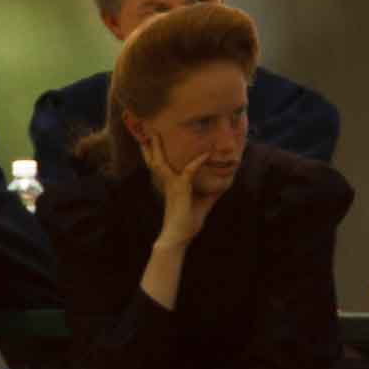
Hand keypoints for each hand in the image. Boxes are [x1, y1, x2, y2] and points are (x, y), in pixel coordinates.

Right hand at [143, 132, 215, 247]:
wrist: (177, 237)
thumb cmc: (187, 223)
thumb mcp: (202, 203)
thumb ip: (210, 192)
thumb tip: (222, 184)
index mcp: (169, 185)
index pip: (161, 166)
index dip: (156, 154)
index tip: (153, 142)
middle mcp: (167, 182)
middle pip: (153, 161)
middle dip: (149, 146)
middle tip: (145, 131)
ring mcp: (171, 184)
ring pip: (160, 162)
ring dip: (157, 148)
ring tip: (155, 133)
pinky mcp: (180, 188)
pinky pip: (190, 170)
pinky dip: (199, 161)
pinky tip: (207, 153)